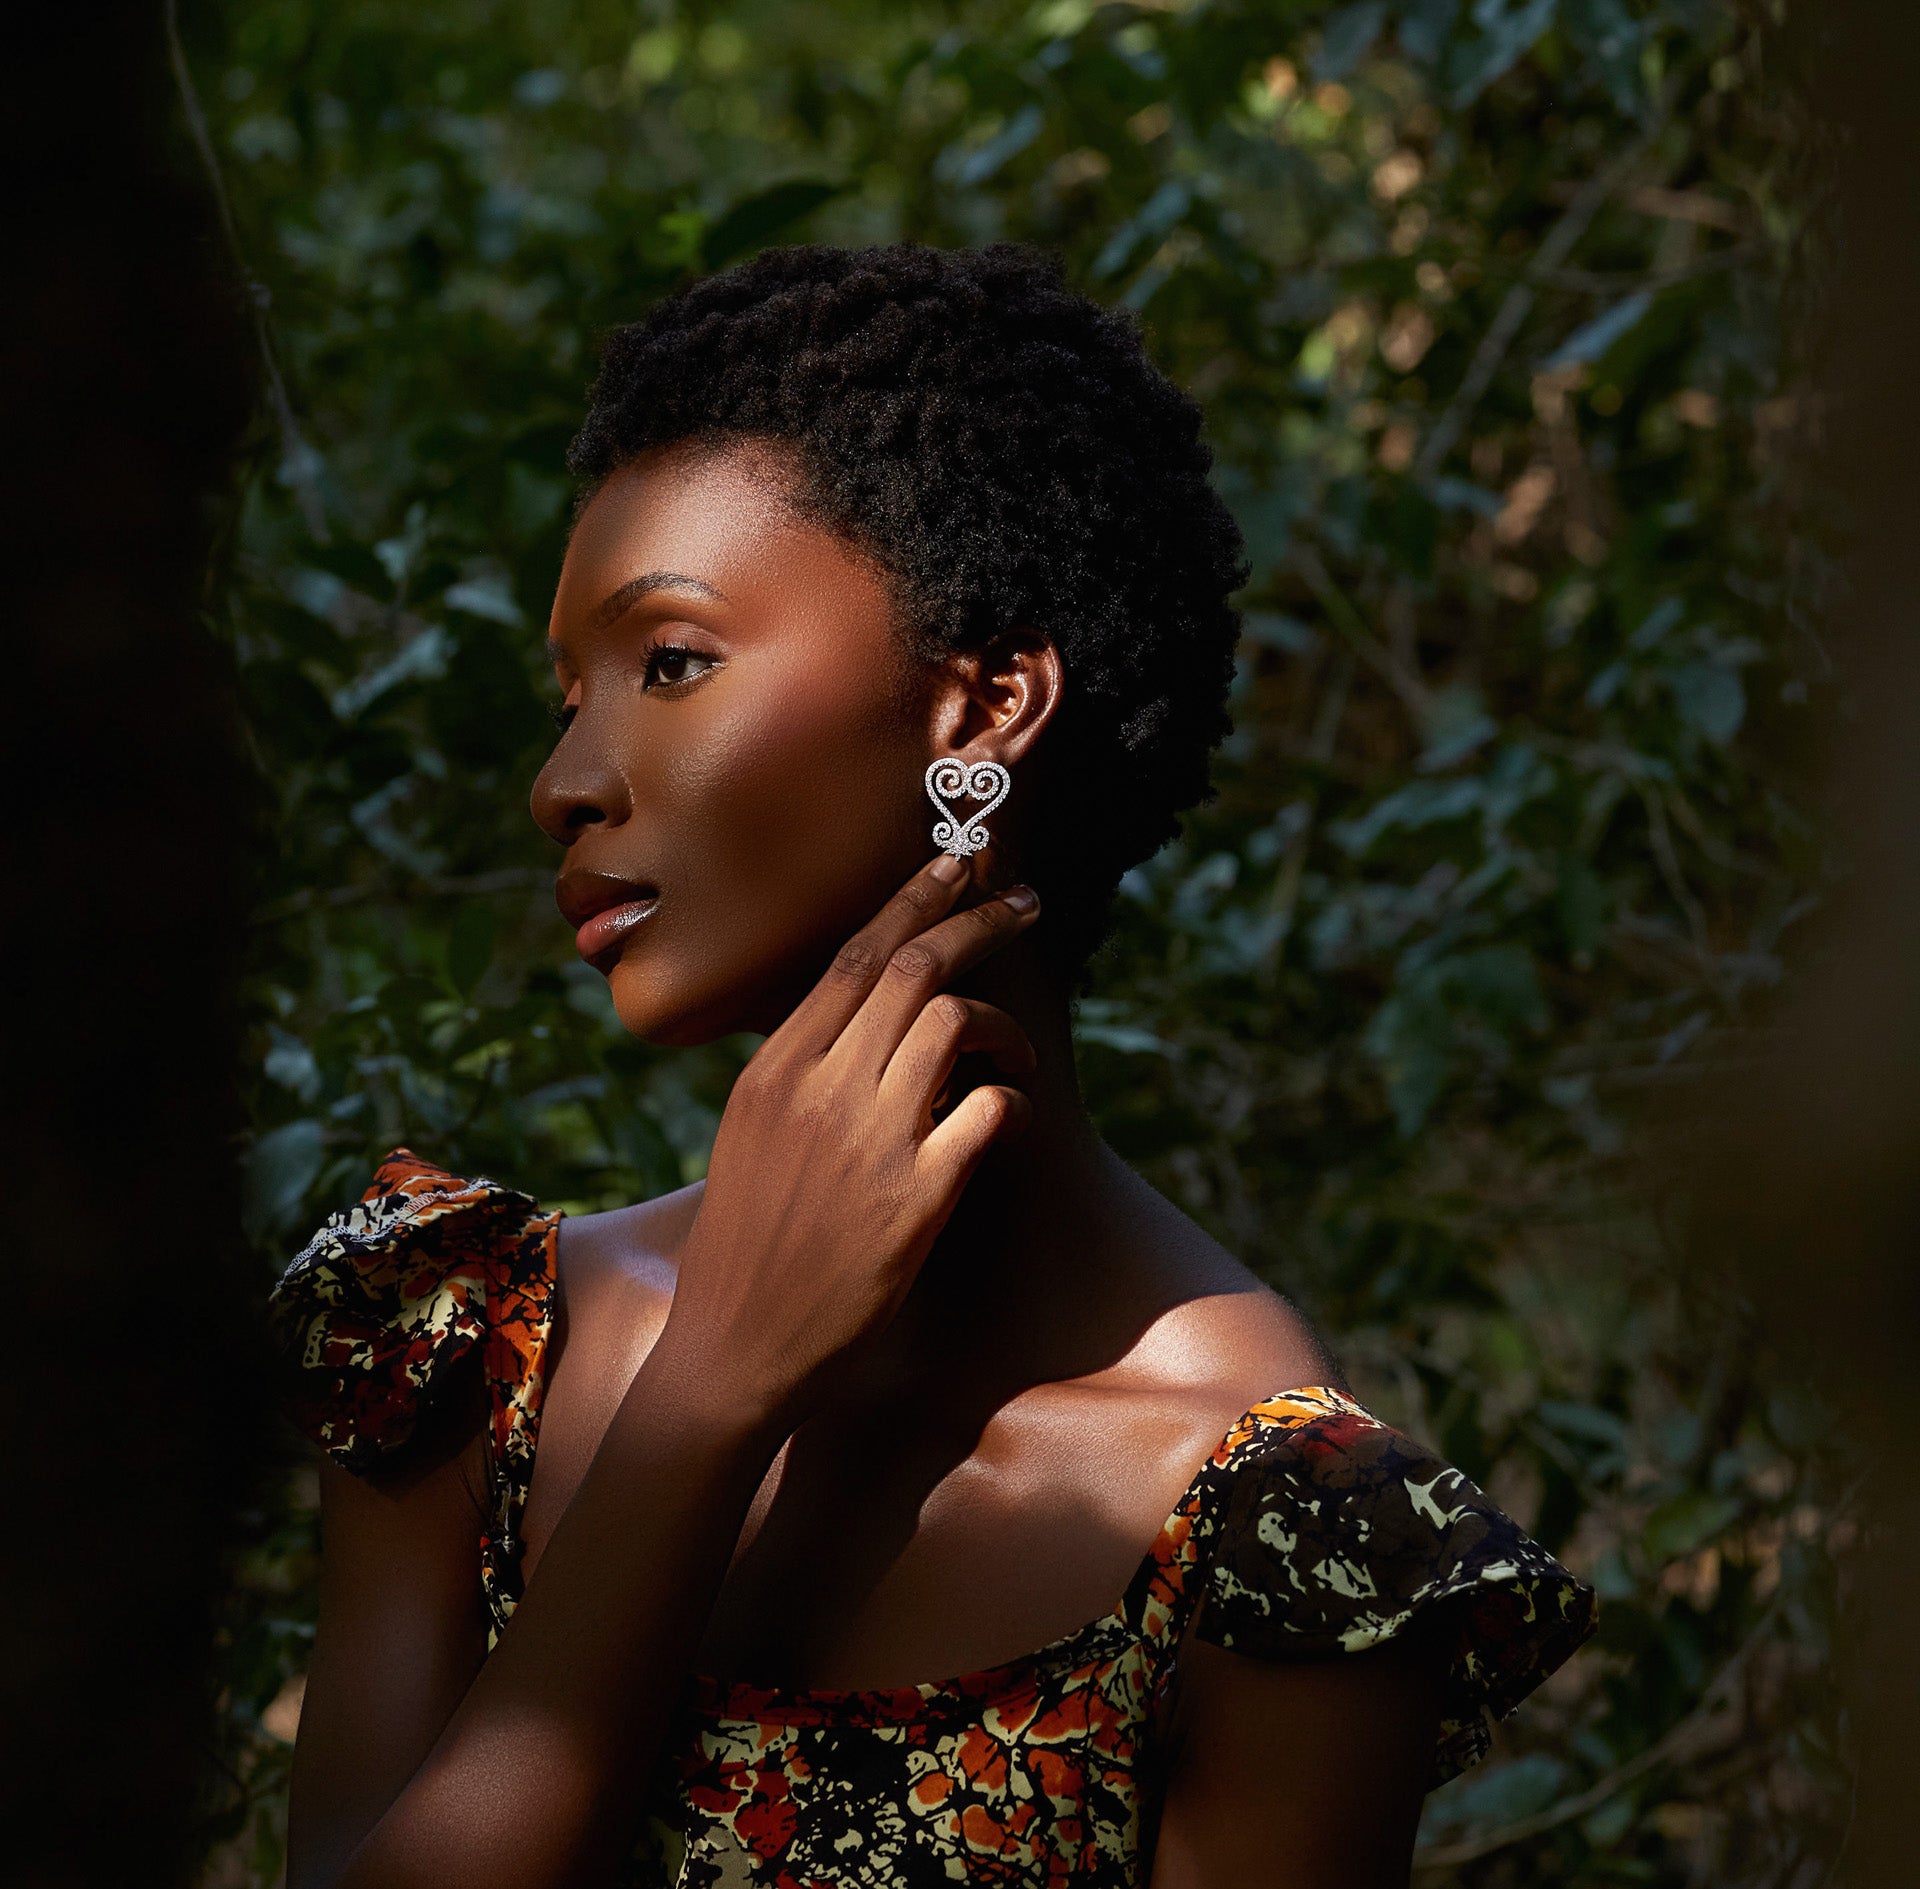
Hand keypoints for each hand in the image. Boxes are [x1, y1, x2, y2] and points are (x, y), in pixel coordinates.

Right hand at [653, 857, 1039, 1428]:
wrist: (733, 1348)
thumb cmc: (744, 1244)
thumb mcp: (751, 1134)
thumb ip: (800, 1074)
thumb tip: (859, 1025)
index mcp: (775, 1069)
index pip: (854, 956)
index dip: (914, 901)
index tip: (956, 866)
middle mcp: (820, 1089)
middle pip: (914, 969)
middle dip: (980, 921)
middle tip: (1025, 903)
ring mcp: (870, 1140)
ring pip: (954, 1023)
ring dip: (1003, 1026)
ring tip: (1015, 1052)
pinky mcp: (917, 1198)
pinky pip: (988, 1111)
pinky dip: (1014, 1101)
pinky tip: (1014, 1118)